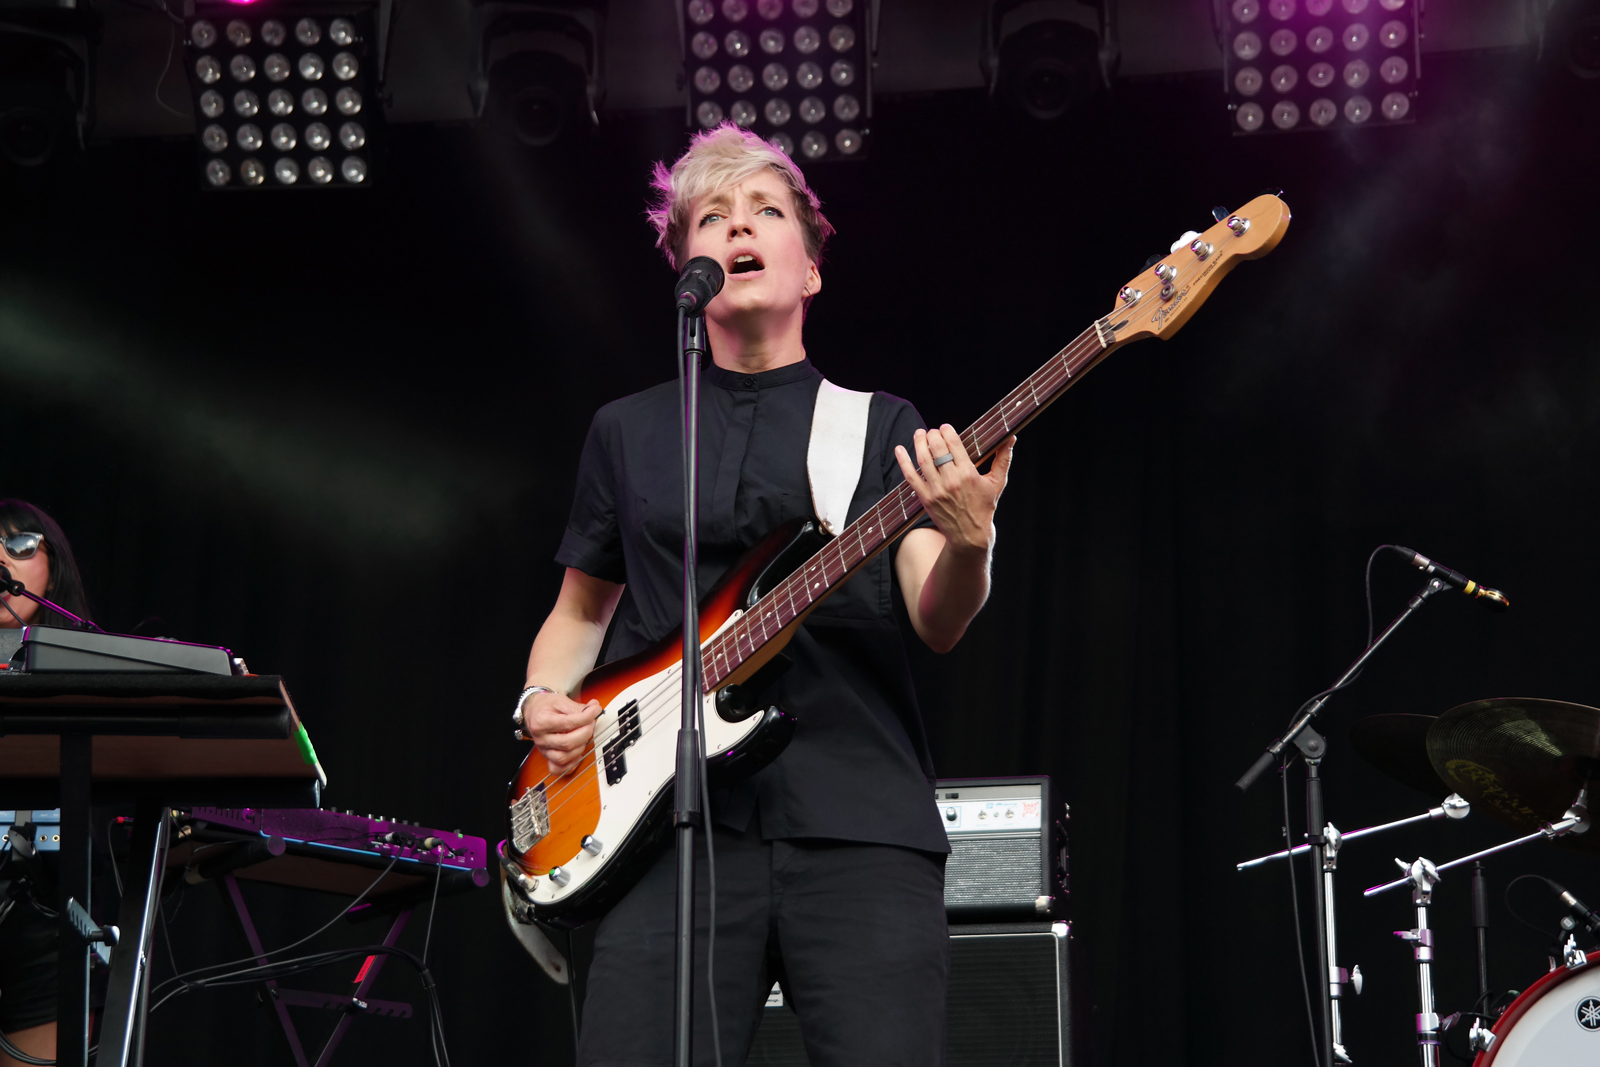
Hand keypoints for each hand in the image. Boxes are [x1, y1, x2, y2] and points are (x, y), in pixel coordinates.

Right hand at [522, 690, 602, 775]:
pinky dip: (570, 764)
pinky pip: (558, 769)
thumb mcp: (560, 701)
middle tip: (590, 723)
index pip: (568, 723)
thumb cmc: (546, 706)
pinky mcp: (547, 757)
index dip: (586, 717)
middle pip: (567, 743)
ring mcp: (544, 750)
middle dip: (585, 732)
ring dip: (580, 747)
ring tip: (584, 735)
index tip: (595, 710)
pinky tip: (577, 753)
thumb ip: (577, 707)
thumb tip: (594, 710)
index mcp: (541, 721)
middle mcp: (540, 738)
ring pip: (564, 757)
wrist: (533, 711)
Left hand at [894, 426, 1015, 554]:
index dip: (947, 432)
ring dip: (919, 443)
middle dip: (933, 435)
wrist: (970, 535)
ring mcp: (936, 490)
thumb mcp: (997, 483)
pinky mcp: (925, 498)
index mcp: (968, 474)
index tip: (945, 428)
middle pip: (937, 449)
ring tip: (920, 434)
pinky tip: (900, 449)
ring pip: (923, 459)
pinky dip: (904, 461)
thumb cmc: (984, 507)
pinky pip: (910, 476)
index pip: (954, 445)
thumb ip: (1003, 459)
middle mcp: (951, 481)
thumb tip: (1011, 438)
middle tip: (933, 432)